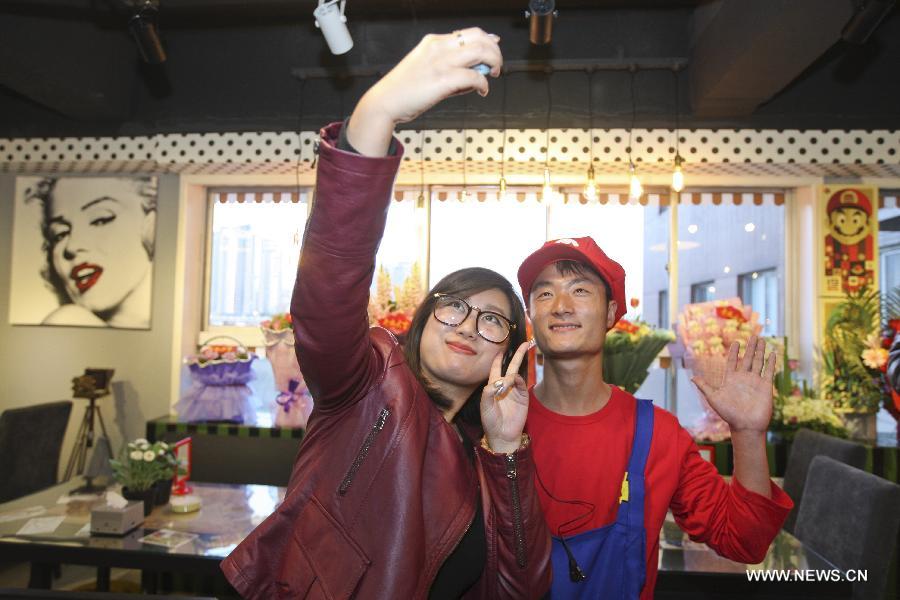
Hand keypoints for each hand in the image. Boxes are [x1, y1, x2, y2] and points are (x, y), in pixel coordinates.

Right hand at [347, 28, 502, 154]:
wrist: (385, 102)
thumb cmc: (404, 90)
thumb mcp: (426, 68)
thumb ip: (450, 65)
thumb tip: (477, 68)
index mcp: (433, 42)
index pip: (468, 33)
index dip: (487, 40)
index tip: (494, 48)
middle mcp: (438, 47)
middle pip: (479, 38)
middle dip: (494, 51)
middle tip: (496, 66)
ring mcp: (441, 62)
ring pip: (480, 52)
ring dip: (493, 62)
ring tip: (493, 74)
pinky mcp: (443, 79)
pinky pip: (474, 77)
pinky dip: (483, 84)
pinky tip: (482, 91)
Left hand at [480, 340, 530, 453]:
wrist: (502, 435)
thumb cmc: (490, 420)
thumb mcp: (484, 406)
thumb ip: (488, 392)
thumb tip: (498, 381)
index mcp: (493, 386)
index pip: (495, 368)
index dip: (497, 358)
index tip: (500, 348)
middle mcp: (504, 385)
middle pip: (511, 366)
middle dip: (517, 355)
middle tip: (524, 343)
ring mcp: (515, 390)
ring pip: (517, 373)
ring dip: (514, 369)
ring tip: (507, 382)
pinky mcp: (523, 396)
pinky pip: (521, 383)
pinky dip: (517, 379)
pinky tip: (512, 382)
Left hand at [692, 335, 776, 432]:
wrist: (745, 426)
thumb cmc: (728, 414)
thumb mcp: (713, 398)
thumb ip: (704, 386)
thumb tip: (692, 378)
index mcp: (731, 379)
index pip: (732, 361)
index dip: (734, 352)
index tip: (736, 342)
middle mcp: (743, 378)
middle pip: (747, 359)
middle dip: (750, 347)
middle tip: (753, 335)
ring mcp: (755, 382)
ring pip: (758, 362)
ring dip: (760, 351)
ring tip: (762, 340)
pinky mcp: (766, 386)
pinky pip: (768, 371)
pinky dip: (771, 362)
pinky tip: (772, 353)